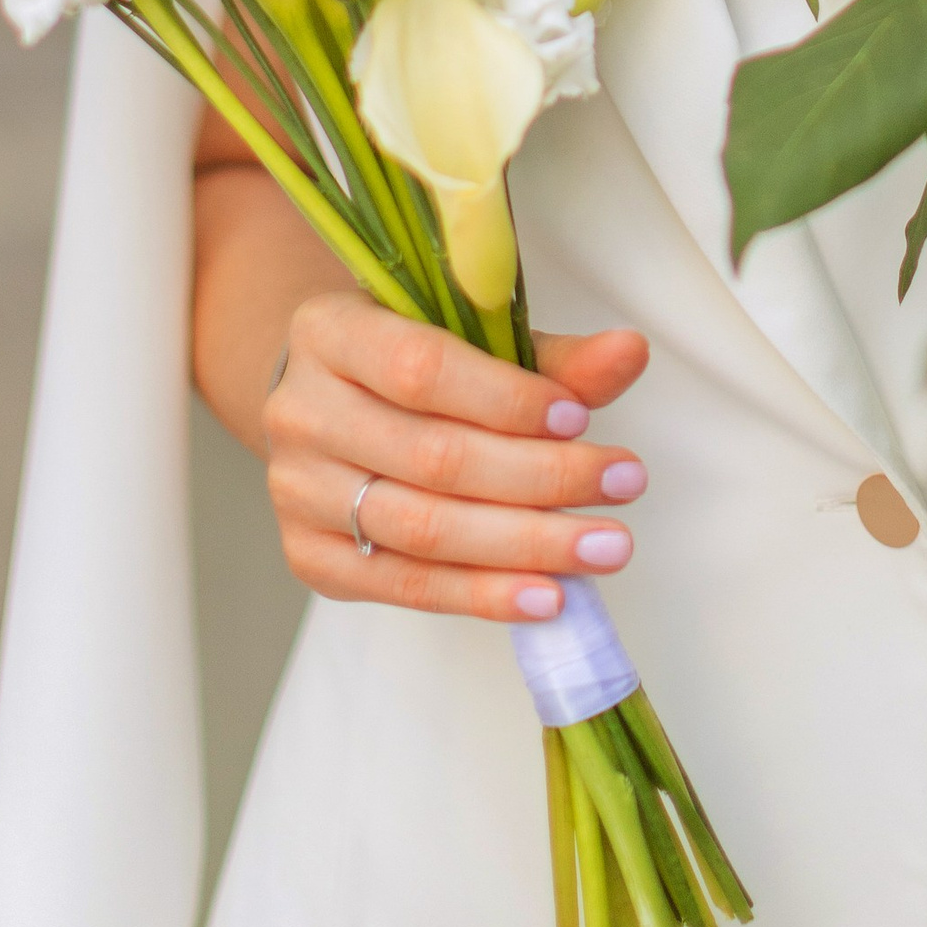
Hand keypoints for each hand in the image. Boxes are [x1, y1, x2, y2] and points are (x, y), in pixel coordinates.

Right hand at [264, 291, 649, 622]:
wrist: (327, 408)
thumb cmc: (411, 364)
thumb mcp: (470, 337)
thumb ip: (551, 355)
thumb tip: (630, 353)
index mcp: (330, 331)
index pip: (421, 369)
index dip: (506, 399)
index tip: (583, 418)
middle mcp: (299, 411)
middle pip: (432, 458)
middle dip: (540, 477)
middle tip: (624, 486)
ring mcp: (297, 491)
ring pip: (424, 530)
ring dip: (526, 545)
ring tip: (604, 548)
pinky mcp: (310, 558)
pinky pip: (406, 586)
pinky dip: (484, 595)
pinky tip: (548, 594)